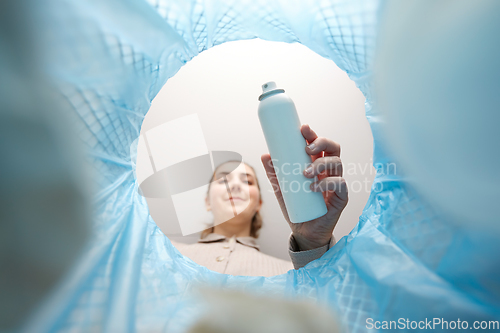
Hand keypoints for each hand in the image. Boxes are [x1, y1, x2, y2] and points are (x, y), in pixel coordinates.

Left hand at [261, 124, 347, 250]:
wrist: (303, 231)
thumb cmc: (296, 207)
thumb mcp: (282, 188)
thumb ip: (275, 173)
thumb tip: (266, 155)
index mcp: (316, 165)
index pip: (319, 144)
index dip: (313, 134)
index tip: (302, 128)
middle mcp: (329, 171)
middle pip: (333, 148)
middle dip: (322, 142)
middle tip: (307, 148)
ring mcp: (336, 183)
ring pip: (337, 163)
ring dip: (320, 164)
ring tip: (305, 173)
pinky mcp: (341, 197)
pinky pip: (340, 184)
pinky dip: (326, 183)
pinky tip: (313, 187)